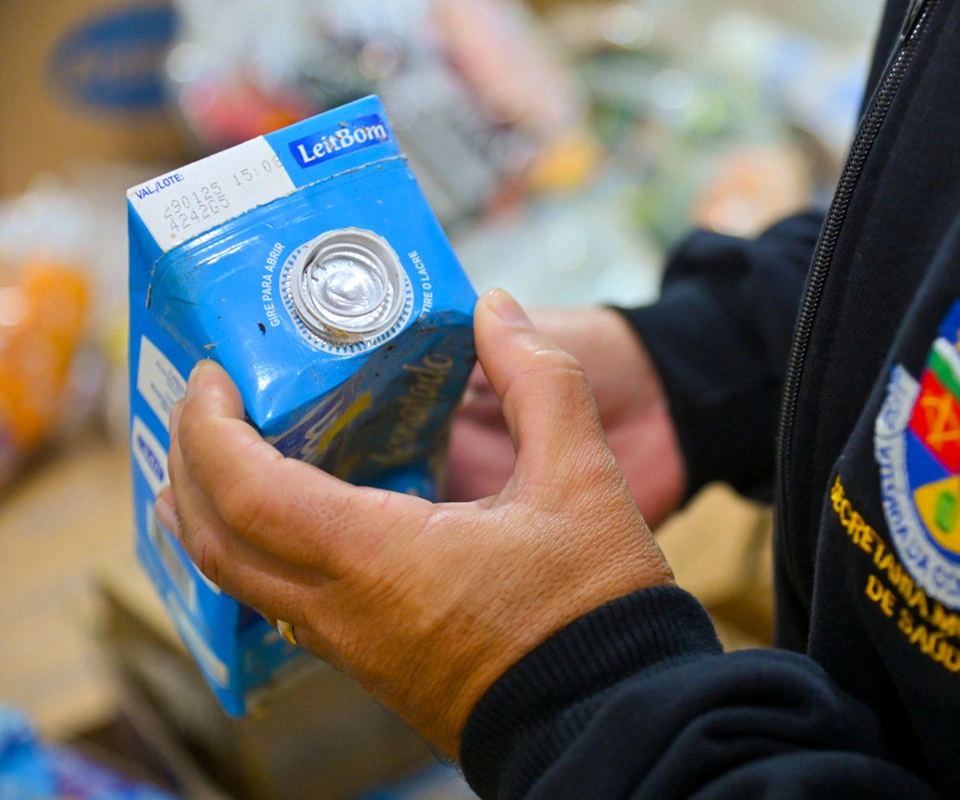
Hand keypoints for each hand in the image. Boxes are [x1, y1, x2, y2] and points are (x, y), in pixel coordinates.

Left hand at [156, 289, 674, 757]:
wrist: (610, 716)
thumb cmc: (595, 608)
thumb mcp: (584, 477)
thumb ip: (540, 380)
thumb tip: (497, 309)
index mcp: (379, 560)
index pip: (246, 492)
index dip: (210, 428)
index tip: (215, 374)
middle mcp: (342, 612)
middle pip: (216, 542)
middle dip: (188, 467)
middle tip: (206, 405)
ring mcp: (350, 648)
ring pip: (240, 581)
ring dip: (213, 514)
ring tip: (224, 455)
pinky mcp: (370, 665)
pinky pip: (278, 604)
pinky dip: (256, 550)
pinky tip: (291, 518)